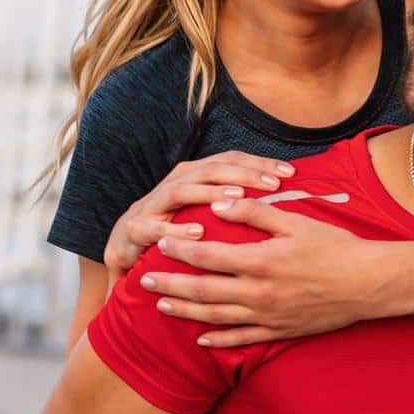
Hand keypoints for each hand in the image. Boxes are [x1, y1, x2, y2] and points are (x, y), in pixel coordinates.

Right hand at [102, 153, 294, 285]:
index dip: (259, 164)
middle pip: (209, 168)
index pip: (230, 161)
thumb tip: (280, 198)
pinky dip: (174, 230)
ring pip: (181, 190)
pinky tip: (197, 234)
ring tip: (238, 198)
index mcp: (193, 177)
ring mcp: (151, 205)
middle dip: (242, 173)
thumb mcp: (205, 213)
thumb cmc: (174, 231)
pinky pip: (154, 227)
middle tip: (272, 184)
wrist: (123, 252)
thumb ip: (234, 203)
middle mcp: (173, 184)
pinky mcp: (134, 230)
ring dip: (209, 193)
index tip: (290, 173)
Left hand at [139, 198, 386, 347]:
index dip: (179, 250)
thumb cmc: (335, 248)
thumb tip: (219, 205)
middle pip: (203, 290)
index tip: (159, 243)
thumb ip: (254, 214)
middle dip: (170, 284)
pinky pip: (242, 340)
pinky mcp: (279, 332)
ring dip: (185, 311)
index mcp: (260, 261)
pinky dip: (219, 341)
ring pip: (215, 317)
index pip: (208, 256)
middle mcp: (258, 293)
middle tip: (143, 280)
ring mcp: (268, 316)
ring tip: (161, 305)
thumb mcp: (295, 222)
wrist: (369, 284)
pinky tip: (201, 340)